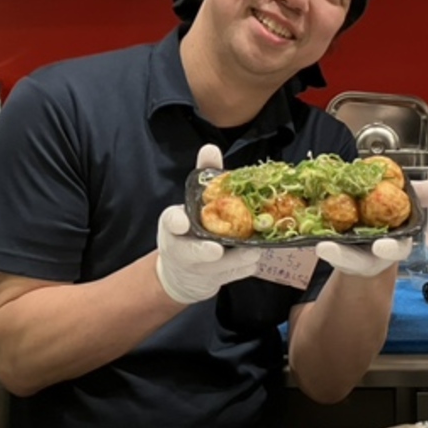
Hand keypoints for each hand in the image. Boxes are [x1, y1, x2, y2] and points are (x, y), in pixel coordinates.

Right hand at [155, 145, 259, 303]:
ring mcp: (199, 268)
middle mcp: (181, 248)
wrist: (183, 271)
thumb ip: (204, 175)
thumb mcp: (194, 200)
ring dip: (238, 256)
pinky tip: (257, 250)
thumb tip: (210, 147)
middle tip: (217, 250)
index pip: (170, 221)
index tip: (181, 222)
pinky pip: (237, 273)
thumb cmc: (191, 228)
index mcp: (173, 225)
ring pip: (221, 266)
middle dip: (204, 252)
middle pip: (192, 252)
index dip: (175, 221)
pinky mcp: (217, 280)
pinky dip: (248, 263)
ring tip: (254, 245)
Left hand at [315, 178, 427, 276]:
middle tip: (334, 249)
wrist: (371, 231)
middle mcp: (371, 252)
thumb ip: (425, 195)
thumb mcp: (407, 203)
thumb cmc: (390, 217)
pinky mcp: (333, 248)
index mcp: (395, 242)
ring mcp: (351, 252)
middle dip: (351, 256)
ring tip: (321, 245)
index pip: (395, 248)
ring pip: (342, 257)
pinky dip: (317, 241)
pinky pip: (325, 247)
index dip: (390, 248)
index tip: (383, 246)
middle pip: (362, 259)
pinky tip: (311, 237)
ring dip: (333, 252)